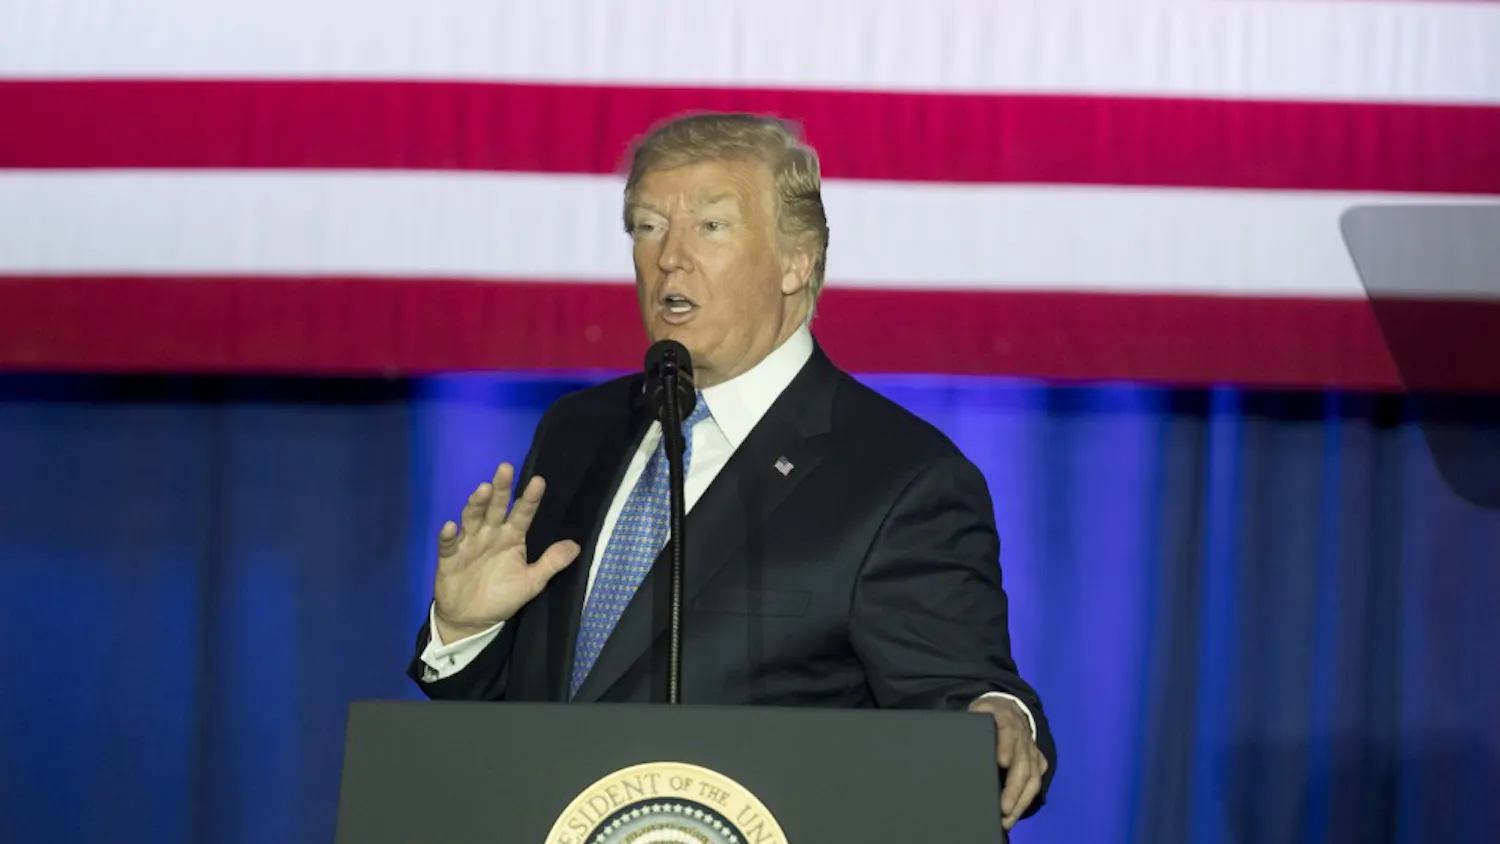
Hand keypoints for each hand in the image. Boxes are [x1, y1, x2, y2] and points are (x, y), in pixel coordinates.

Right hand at [431, 463, 580, 641]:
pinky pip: (449, 544)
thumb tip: (577, 546)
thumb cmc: (503, 596)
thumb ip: (551, 563)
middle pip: (495, 507)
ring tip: (483, 490)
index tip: (539, 481)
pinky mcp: (449, 557)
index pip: (523, 513)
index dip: (530, 498)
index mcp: (512, 537)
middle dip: (501, 489)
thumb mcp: (532, 582)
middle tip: (505, 468)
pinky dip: (449, 535)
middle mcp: (491, 534)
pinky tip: (452, 525)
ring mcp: (469, 543)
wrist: (472, 620)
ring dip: (476, 504)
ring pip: (472, 518)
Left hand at [968, 696, 1047, 829]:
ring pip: (1032, 776)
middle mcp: (1022, 734)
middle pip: (1022, 763)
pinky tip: (1014, 813)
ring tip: (1007, 818)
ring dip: (1020, 800)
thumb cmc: (984, 715)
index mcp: (1003, 718)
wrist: (1007, 707)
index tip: (1002, 762)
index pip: (1007, 730)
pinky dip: (1026, 799)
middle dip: (1013, 788)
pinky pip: (1036, 781)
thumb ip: (967, 724)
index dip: (1006, 746)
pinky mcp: (1037, 760)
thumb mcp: (974, 712)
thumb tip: (950, 742)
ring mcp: (1031, 749)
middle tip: (1003, 809)